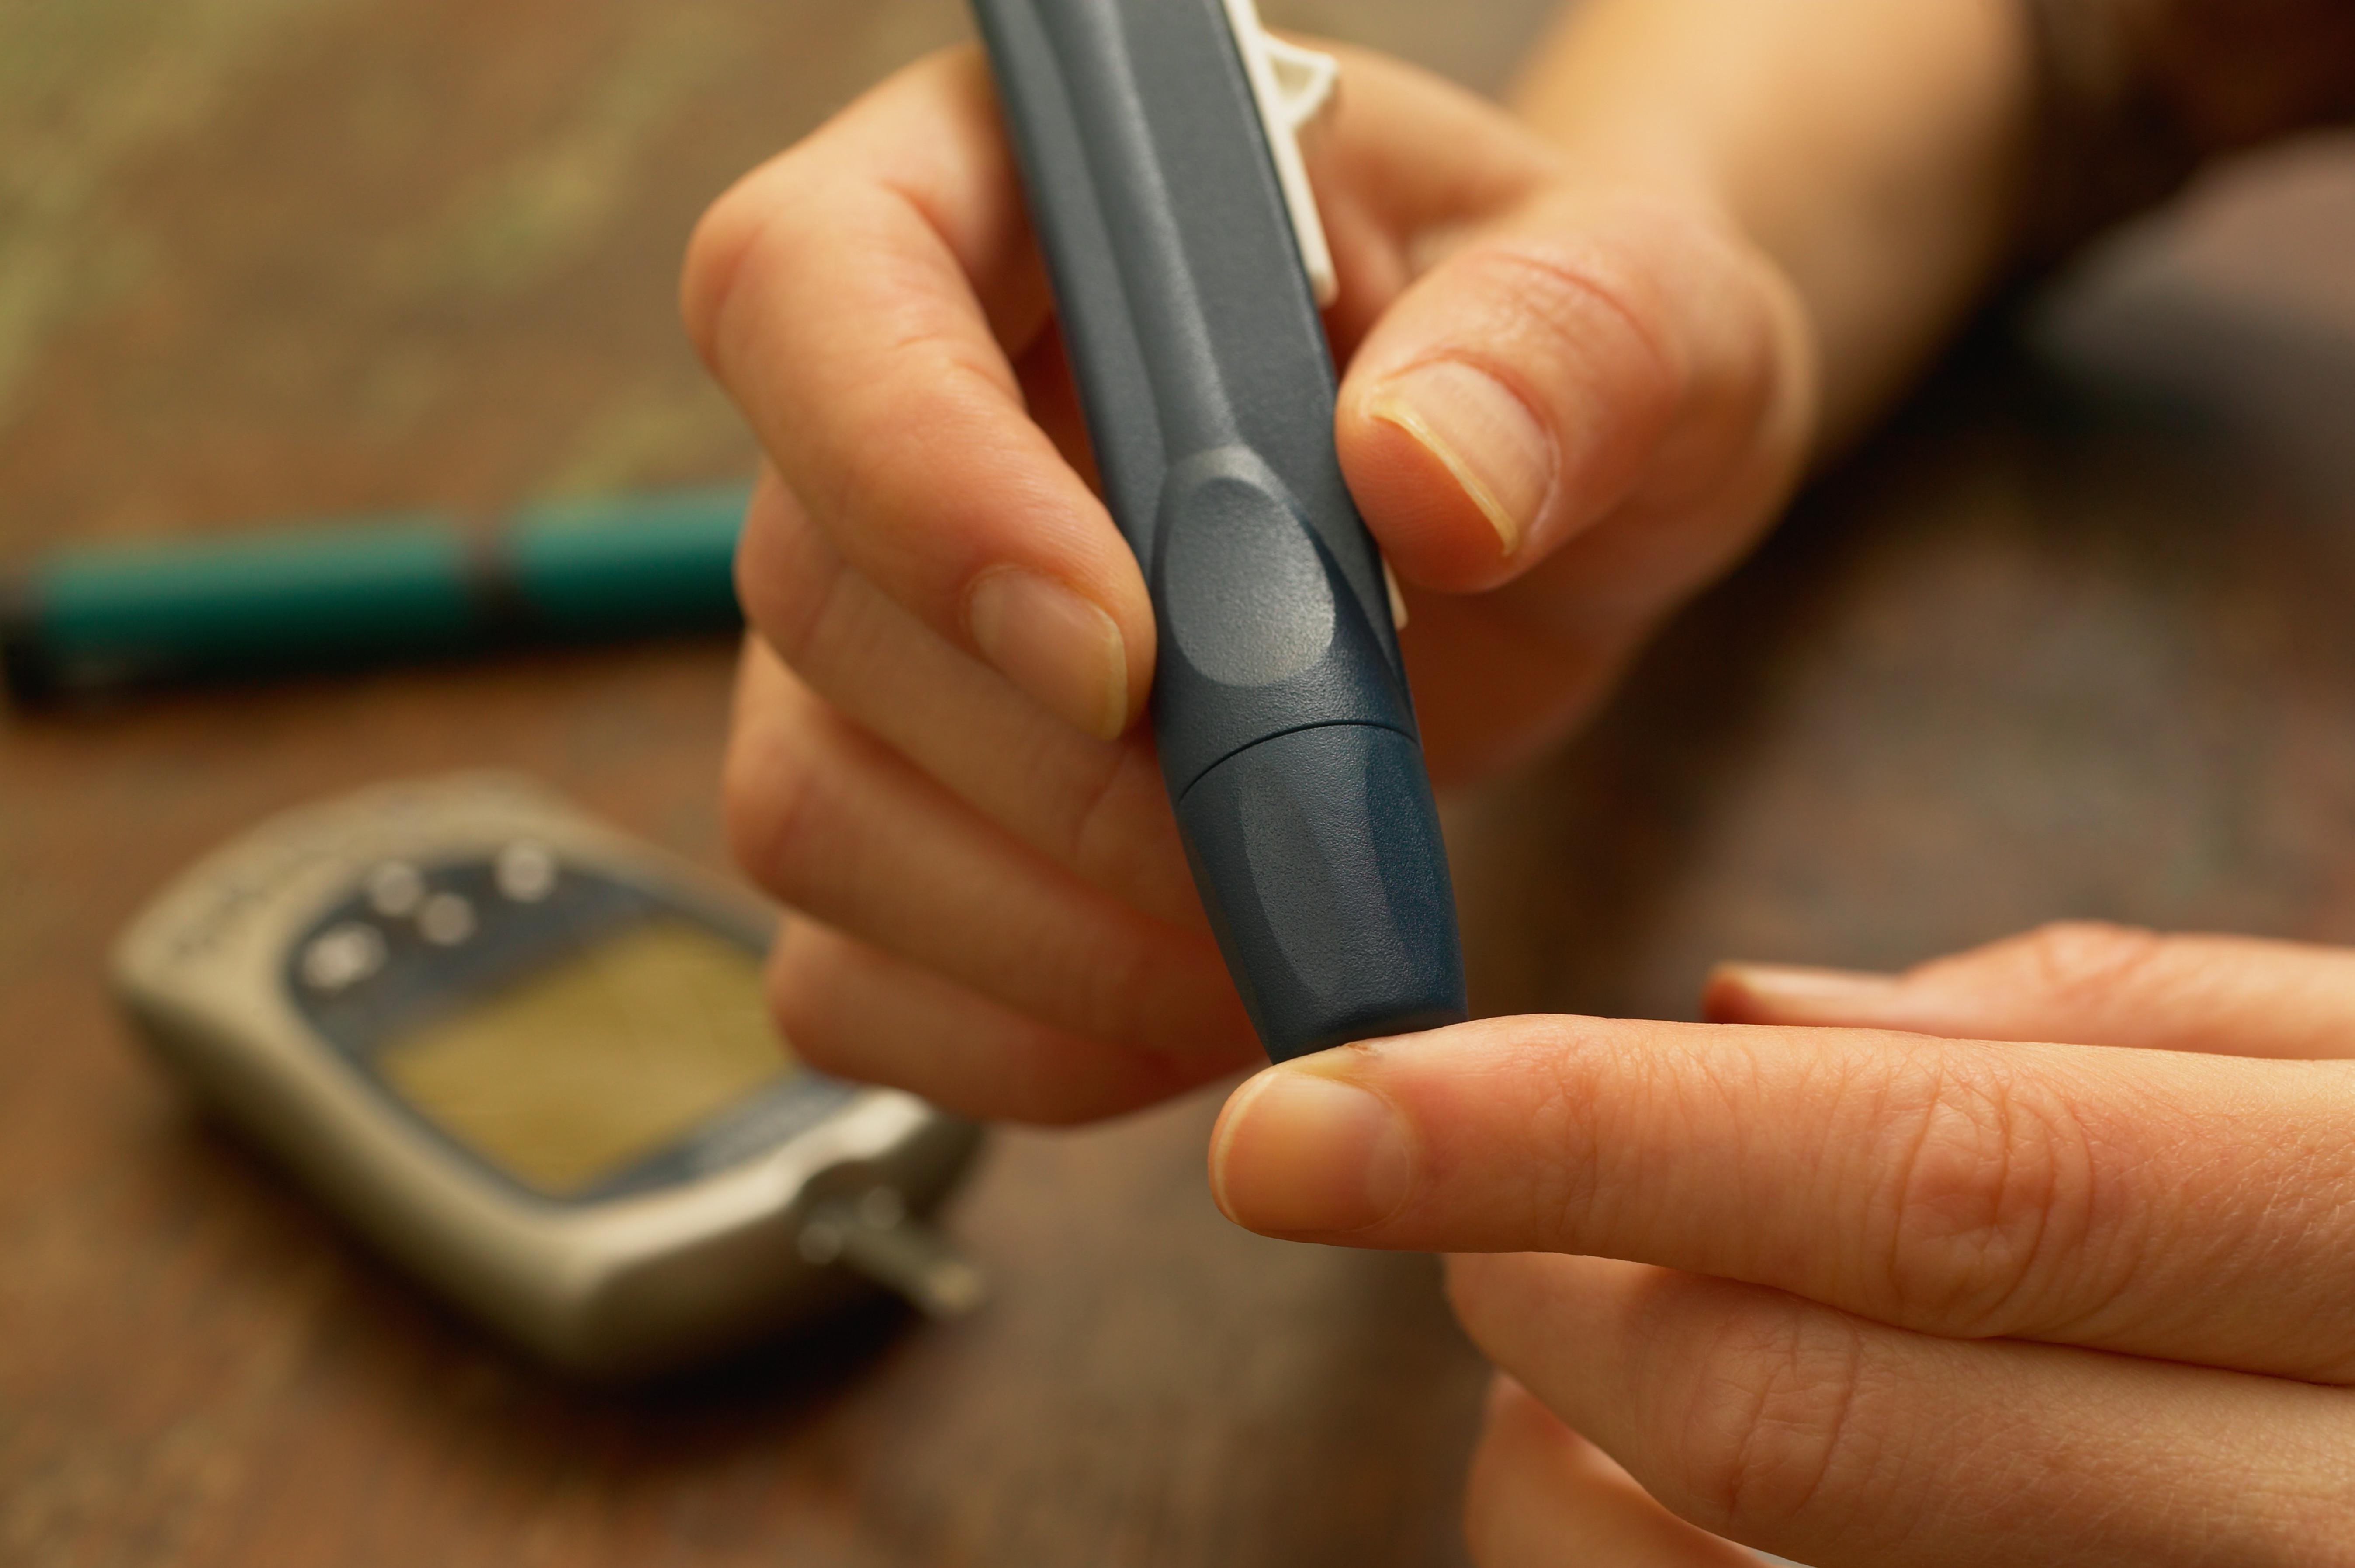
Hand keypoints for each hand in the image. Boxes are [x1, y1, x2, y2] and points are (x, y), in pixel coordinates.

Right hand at [684, 43, 1814, 1120]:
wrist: (1554, 503)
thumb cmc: (1566, 359)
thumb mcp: (1641, 304)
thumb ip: (1564, 350)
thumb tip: (1424, 479)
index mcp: (1020, 189)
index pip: (813, 287)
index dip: (916, 485)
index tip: (1126, 659)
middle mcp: (898, 402)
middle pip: (817, 599)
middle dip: (1062, 775)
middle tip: (1297, 832)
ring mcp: (878, 627)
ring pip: (808, 809)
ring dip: (1045, 932)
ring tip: (1274, 936)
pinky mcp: (909, 813)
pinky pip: (850, 976)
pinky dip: (1016, 1037)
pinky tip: (1191, 1007)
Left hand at [1207, 921, 2354, 1563]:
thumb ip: (2093, 1036)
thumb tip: (1747, 1026)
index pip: (1922, 1172)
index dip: (1573, 1131)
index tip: (1307, 1113)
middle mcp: (2318, 1498)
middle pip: (1794, 1411)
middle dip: (1534, 1283)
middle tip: (1427, 1175)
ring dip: (1554, 1462)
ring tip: (1561, 1345)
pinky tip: (1650, 1492)